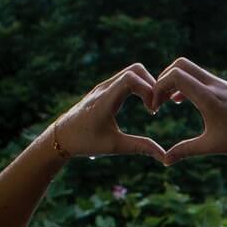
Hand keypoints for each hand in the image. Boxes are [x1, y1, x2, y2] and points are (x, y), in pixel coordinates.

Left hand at [48, 65, 165, 159]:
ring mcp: (104, 86)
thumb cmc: (86, 143)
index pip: (131, 79)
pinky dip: (139, 86)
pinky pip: (126, 78)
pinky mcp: (104, 88)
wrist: (61, 137)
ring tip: (152, 106)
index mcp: (105, 101)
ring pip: (132, 72)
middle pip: (136, 70)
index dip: (149, 90)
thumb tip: (165, 157)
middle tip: (156, 106)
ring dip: (146, 85)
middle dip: (152, 84)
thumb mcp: (114, 147)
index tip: (153, 111)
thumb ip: (140, 147)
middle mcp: (104, 88)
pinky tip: (143, 104)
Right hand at [148, 57, 226, 165]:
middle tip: (158, 100)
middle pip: (181, 65)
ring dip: (177, 82)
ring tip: (169, 102)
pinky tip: (185, 101)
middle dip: (164, 79)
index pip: (175, 76)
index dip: (158, 88)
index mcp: (209, 97)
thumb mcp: (212, 146)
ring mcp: (223, 84)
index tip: (154, 107)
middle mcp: (216, 85)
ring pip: (193, 70)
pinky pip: (203, 78)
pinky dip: (189, 84)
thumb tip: (164, 161)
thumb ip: (186, 150)